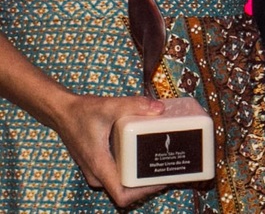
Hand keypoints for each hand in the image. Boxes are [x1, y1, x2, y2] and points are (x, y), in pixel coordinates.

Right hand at [52, 90, 167, 206]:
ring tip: (158, 162)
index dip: (143, 193)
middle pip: (124, 190)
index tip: (160, 180)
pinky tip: (142, 153)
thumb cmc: (81, 112)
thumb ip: (134, 105)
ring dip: (137, 176)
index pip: (122, 196)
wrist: (62, 112)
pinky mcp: (97, 163)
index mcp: (100, 166)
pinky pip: (116, 172)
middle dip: (145, 184)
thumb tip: (159, 108)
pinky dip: (130, 167)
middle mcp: (97, 174)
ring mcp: (96, 170)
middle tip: (166, 169)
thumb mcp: (109, 106)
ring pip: (120, 181)